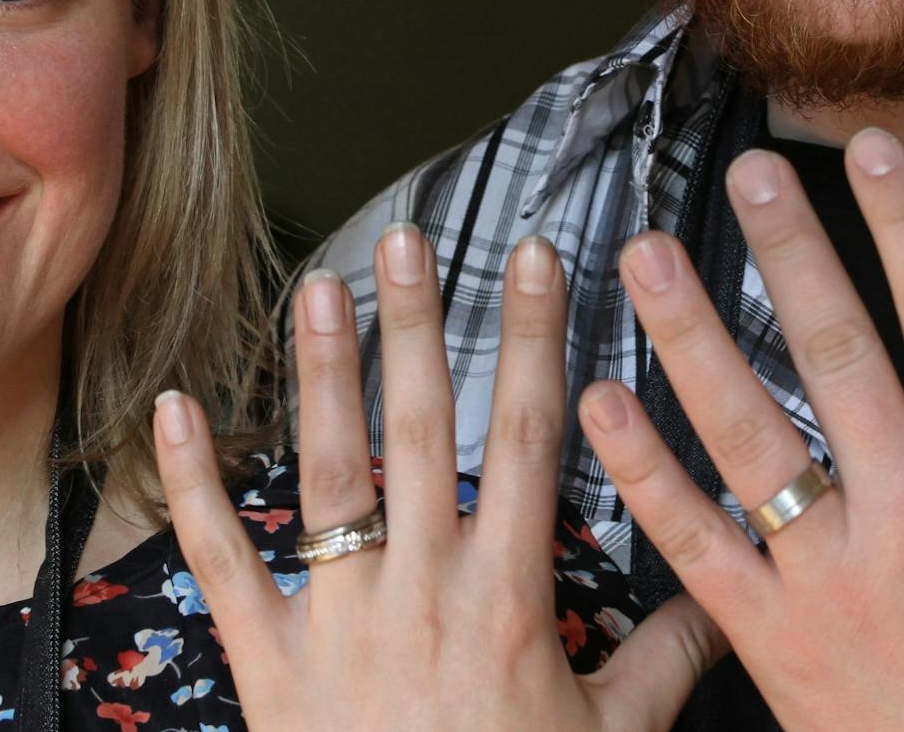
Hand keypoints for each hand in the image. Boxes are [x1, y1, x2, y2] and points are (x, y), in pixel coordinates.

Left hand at [153, 225, 727, 730]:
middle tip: (408, 242)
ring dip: (322, 375)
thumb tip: (728, 598)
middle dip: (418, 327)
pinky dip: (194, 485)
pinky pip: (223, 560)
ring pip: (328, 473)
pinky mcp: (266, 662)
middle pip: (422, 431)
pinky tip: (175, 408)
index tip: (536, 260)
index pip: (532, 438)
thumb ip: (667, 660)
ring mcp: (337, 619)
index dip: (537, 341)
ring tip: (318, 290)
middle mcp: (422, 588)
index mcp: (509, 596)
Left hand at [579, 129, 903, 730]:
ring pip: (751, 436)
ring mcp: (835, 574)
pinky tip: (602, 402)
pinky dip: (643, 473)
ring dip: (691, 338)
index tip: (870, 149)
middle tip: (745, 171)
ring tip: (645, 258)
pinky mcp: (774, 635)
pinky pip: (696, 543)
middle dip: (790, 253)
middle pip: (840, 356)